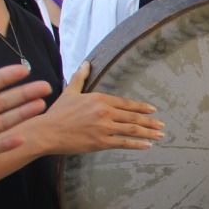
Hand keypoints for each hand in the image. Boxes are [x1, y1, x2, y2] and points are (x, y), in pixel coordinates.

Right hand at [37, 61, 164, 154]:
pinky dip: (137, 144)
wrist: (46, 132)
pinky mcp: (100, 142)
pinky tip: (148, 145)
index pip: (126, 103)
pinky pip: (123, 143)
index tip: (152, 110)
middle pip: (132, 117)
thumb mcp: (70, 92)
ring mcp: (103, 127)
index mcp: (99, 99)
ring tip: (160, 135)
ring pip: (132, 129)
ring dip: (149, 132)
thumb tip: (86, 63)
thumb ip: (80, 78)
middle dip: (150, 121)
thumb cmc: (57, 113)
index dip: (141, 107)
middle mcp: (104, 112)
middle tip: (162, 124)